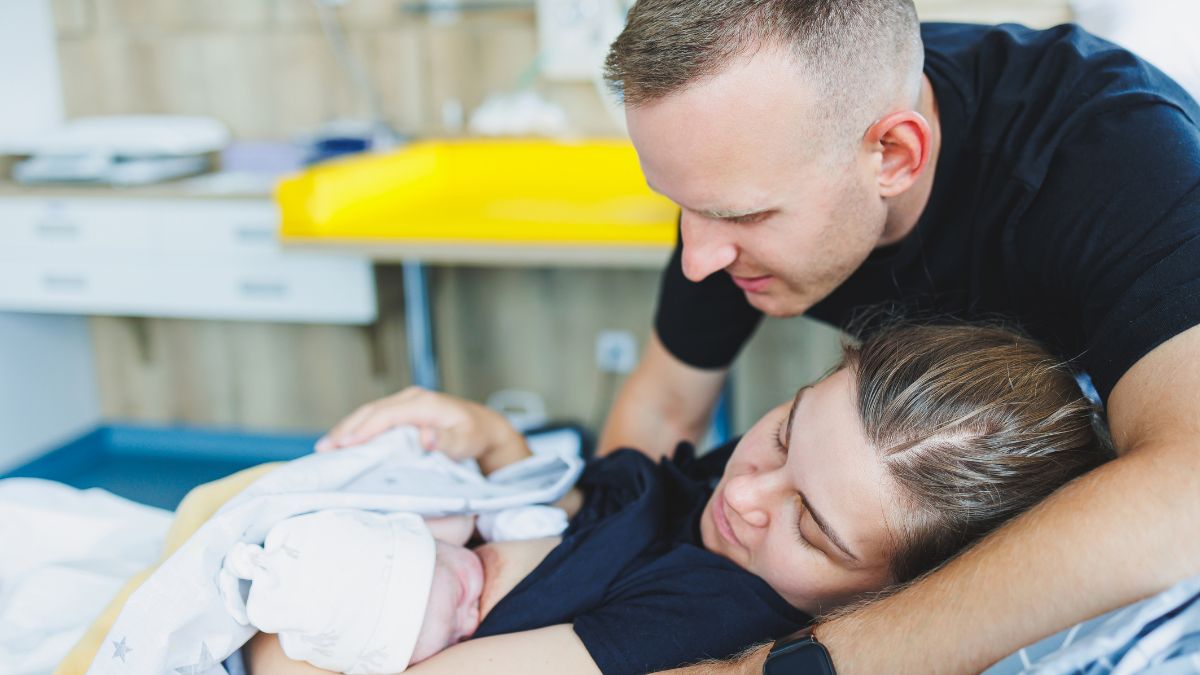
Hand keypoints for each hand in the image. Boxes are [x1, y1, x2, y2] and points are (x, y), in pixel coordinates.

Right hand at [316, 387, 516, 462]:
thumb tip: (425, 436)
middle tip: (325, 449)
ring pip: (369, 412)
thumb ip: (446, 439)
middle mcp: (412, 398)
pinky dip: (357, 427)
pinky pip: (375, 416)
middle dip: (347, 428)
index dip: (364, 430)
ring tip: (326, 447)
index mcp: (424, 403)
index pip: (387, 415)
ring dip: (348, 428)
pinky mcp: (403, 410)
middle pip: (371, 411)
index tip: (345, 445)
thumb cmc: (474, 434)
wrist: (483, 426)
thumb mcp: (465, 439)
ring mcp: (406, 402)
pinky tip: (343, 441)